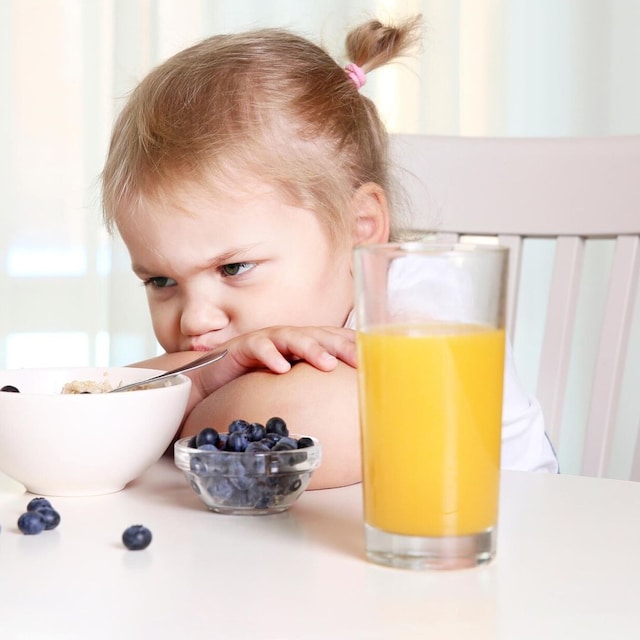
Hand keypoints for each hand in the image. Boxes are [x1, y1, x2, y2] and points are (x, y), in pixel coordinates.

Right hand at [190, 325, 355, 399]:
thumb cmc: (257, 381)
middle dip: (342, 346)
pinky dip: (271, 356)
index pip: (336, 340)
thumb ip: (314, 389)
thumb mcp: (291, 386)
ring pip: (294, 337)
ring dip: (311, 349)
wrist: (213, 378)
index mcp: (305, 346)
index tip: (379, 360)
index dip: (357, 347)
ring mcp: (268, 340)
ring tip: (327, 364)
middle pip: (321, 336)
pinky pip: (259, 347)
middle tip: (360, 360)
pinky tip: (281, 368)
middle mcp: (289, 339)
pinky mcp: (244, 346)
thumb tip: (348, 413)